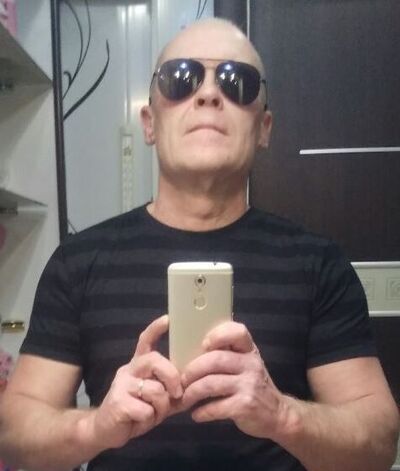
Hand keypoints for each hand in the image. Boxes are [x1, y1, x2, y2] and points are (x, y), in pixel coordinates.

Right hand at [89, 315, 182, 448]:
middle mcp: (129, 370)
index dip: (156, 329)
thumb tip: (195, 385)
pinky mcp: (117, 403)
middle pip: (154, 360)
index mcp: (138, 365)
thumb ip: (174, 391)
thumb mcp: (159, 400)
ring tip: (153, 414)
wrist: (105, 431)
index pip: (145, 341)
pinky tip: (141, 421)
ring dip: (161, 407)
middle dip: (171, 376)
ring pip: (154, 389)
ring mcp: (121, 385)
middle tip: (177, 393)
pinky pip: (145, 409)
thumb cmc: (136, 412)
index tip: (168, 319)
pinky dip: (149, 419)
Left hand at [181, 321, 286, 439]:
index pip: (237, 332)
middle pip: (215, 360)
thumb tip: (190, 351)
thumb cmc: (252, 384)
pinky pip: (216, 407)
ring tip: (185, 399)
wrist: (277, 414)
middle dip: (193, 370)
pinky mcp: (245, 406)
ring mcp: (249, 385)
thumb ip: (227, 354)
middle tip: (182, 379)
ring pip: (211, 383)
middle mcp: (251, 364)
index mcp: (249, 350)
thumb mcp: (246, 364)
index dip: (217, 335)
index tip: (203, 344)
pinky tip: (196, 414)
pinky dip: (202, 411)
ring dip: (192, 392)